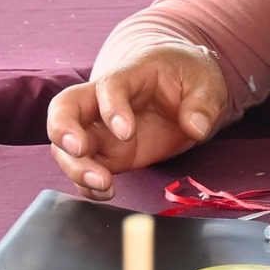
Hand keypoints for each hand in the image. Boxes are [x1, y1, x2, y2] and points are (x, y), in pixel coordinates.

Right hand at [47, 44, 227, 198]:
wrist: (183, 87)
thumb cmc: (189, 77)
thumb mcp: (206, 83)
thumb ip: (202, 104)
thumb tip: (196, 127)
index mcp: (130, 75)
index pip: (109, 86)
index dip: (112, 108)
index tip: (127, 132)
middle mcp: (104, 102)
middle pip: (65, 109)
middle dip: (63, 130)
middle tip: (79, 151)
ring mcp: (102, 129)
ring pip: (66, 145)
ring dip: (76, 167)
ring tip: (104, 184)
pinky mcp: (107, 153)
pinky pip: (85, 169)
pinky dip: (87, 185)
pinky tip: (105, 193)